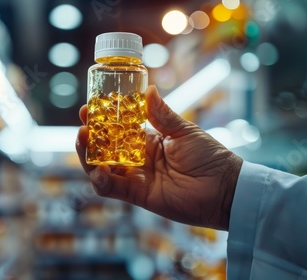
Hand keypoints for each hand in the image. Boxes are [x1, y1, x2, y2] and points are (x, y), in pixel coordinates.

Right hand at [75, 85, 242, 229]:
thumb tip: (148, 88)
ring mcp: (136, 177)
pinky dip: (101, 181)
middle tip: (82, 125)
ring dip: (88, 156)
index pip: (117, 129)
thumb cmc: (209, 156)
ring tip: (83, 141)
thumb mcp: (183, 130)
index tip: (89, 107)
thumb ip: (162, 114)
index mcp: (148, 140)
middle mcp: (137, 158)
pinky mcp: (138, 195)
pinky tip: (99, 169)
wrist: (224, 187)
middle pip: (104, 149)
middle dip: (89, 137)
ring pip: (102, 168)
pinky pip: (112, 189)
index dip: (101, 120)